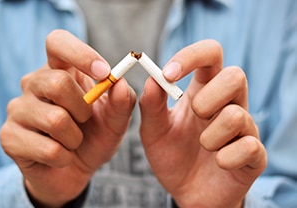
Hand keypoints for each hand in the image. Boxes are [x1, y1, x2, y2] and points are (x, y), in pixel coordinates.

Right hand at [0, 30, 135, 206]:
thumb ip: (123, 101)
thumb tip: (120, 83)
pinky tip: (60, 156)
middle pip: (58, 83)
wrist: (74, 171)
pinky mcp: (8, 135)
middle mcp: (34, 83)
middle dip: (83, 109)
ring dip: (75, 138)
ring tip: (72, 141)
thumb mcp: (115, 120)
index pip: (57, 42)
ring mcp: (18, 108)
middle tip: (85, 121)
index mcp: (60, 70)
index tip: (104, 73)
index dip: (80, 53)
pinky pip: (47, 149)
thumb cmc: (94, 137)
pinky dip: (64, 157)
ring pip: (55, 119)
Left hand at [139, 40, 266, 207]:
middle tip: (194, 115)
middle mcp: (227, 104)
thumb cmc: (172, 155)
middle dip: (208, 97)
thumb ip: (151, 105)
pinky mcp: (254, 154)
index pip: (210, 54)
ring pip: (238, 115)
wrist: (185, 192)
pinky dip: (226, 157)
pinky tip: (218, 163)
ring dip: (210, 135)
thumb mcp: (153, 130)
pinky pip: (249, 147)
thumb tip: (152, 78)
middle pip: (235, 75)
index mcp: (203, 91)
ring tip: (202, 146)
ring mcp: (244, 128)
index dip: (192, 56)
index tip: (169, 74)